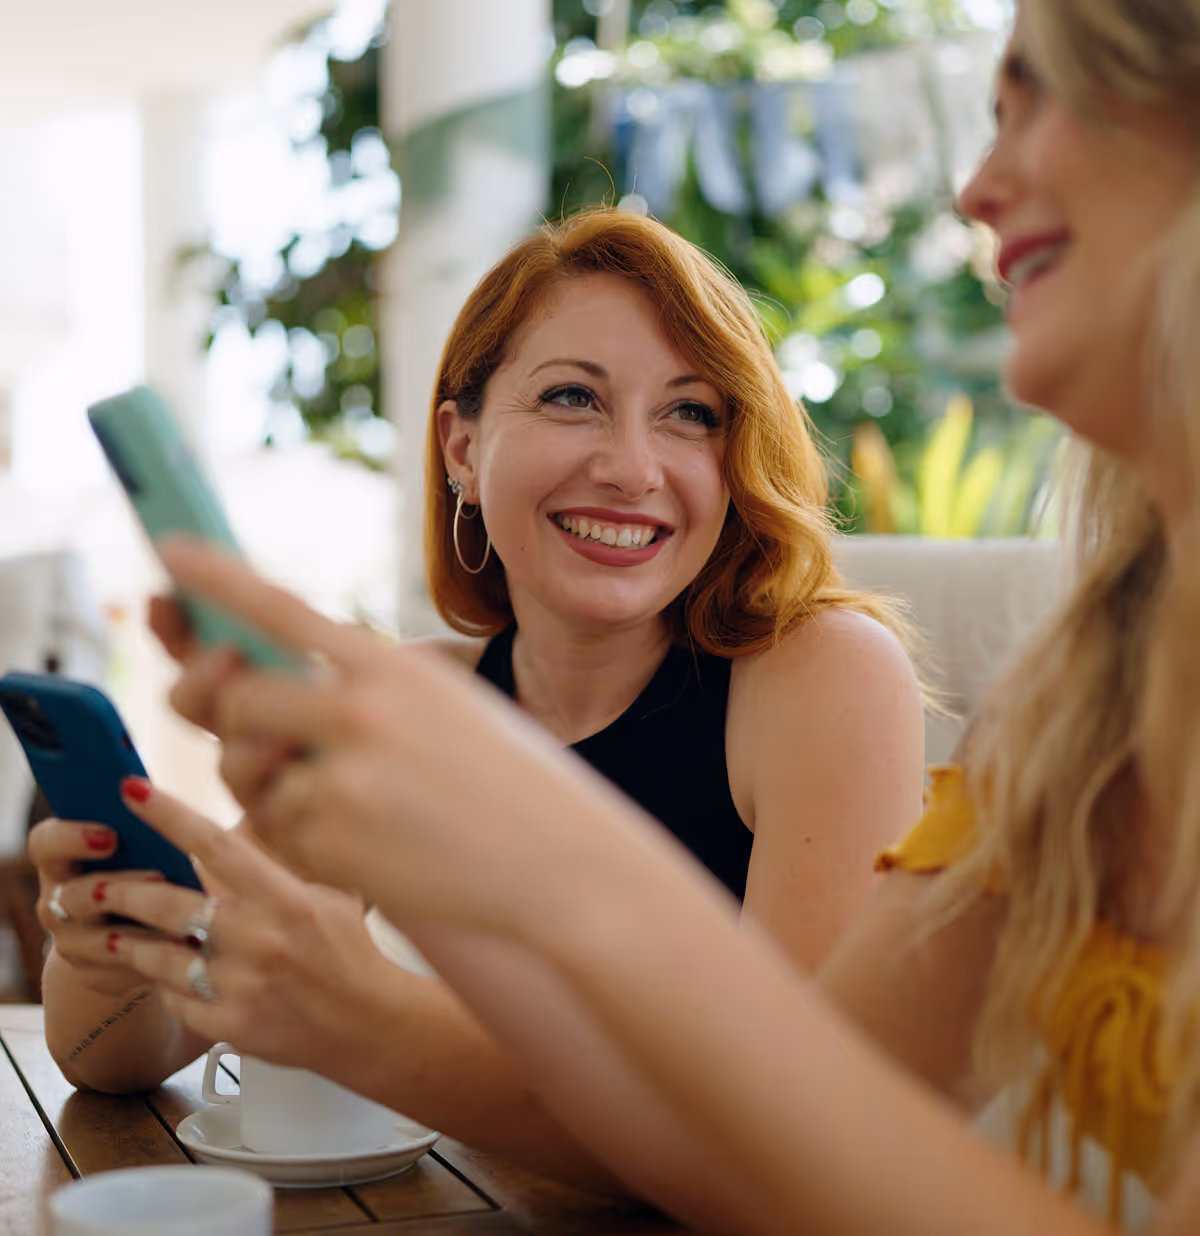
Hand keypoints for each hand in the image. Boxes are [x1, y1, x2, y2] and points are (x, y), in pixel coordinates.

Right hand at [28, 817, 172, 995]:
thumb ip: (165, 822)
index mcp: (65, 857)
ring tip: (184, 920)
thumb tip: (195, 791)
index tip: (111, 836)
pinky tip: (183, 951)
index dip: (71, 838)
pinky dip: (152, 962)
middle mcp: (59, 899)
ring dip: (141, 930)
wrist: (154, 927)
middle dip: (119, 886)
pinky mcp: (92, 974)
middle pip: (70, 895)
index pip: (46, 842)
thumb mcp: (162, 841)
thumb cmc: (161, 866)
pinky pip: (116, 972)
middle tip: (161, 878)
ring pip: (96, 939)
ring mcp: (71, 940)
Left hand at [100, 782, 405, 1066]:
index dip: (170, 815)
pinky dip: (166, 984)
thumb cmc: (350, 948)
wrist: (369, 1022)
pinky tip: (166, 975)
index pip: (217, 846)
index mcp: (287, 898)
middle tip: (94, 884)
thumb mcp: (329, 892)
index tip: (132, 791)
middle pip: (167, 905)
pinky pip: (176, 999)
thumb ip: (281, 863)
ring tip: (110, 934)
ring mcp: (241, 986)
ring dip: (128, 943)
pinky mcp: (229, 1027)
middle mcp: (260, 940)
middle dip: (120, 891)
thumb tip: (237, 825)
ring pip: (157, 957)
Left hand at [157, 538, 654, 939]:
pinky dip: (303, 837)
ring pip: (247, 771)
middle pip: (237, 699)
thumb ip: (374, 688)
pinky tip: (367, 842)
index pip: (281, 607)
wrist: (564, 864)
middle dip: (239, 721)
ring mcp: (342, 779)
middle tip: (269, 739)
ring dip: (271, 782)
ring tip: (340, 797)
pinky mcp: (332, 845)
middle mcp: (358, 711)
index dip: (217, 577)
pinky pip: (277, 831)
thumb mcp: (454, 706)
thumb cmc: (515, 782)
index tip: (170, 551)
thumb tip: (281, 688)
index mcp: (392, 666)